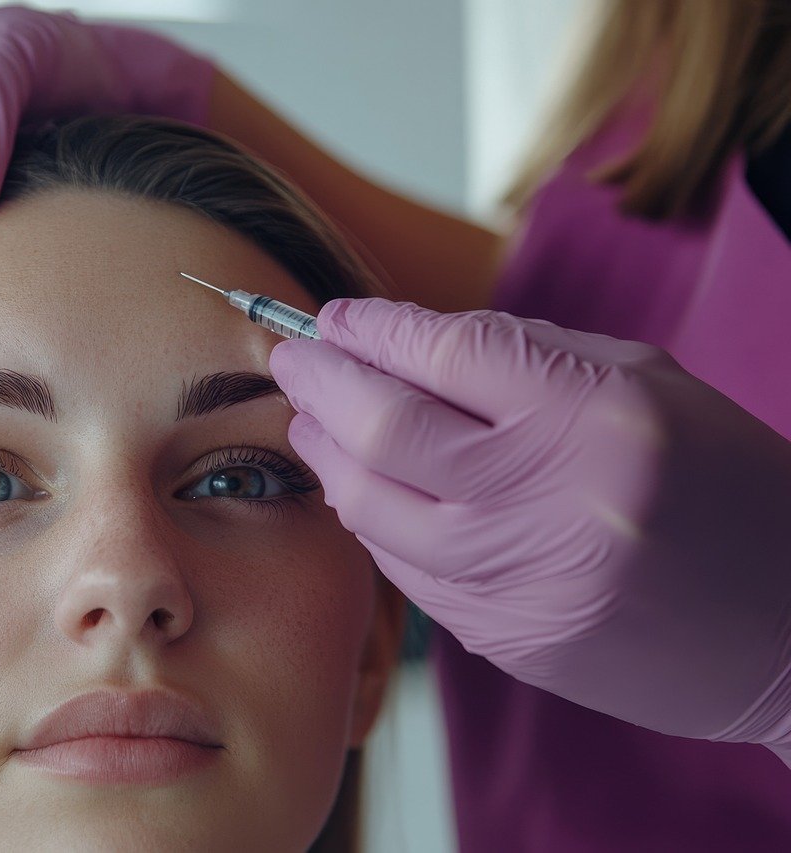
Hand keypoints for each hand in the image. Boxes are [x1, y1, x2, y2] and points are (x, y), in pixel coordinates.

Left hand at [269, 298, 790, 761]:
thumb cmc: (725, 484)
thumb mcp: (645, 383)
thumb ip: (521, 356)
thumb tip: (401, 341)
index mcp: (596, 417)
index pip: (444, 354)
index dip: (372, 328)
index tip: (334, 317)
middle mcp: (550, 501)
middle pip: (384, 431)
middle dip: (320, 382)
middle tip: (290, 357)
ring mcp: (523, 583)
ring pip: (372, 509)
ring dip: (327, 454)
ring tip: (313, 420)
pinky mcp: (508, 640)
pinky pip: (405, 570)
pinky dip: (371, 518)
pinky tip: (363, 486)